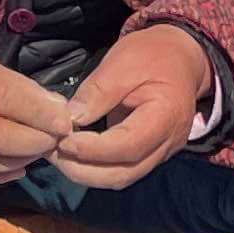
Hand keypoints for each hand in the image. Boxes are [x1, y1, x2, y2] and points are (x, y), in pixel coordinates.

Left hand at [49, 25, 213, 190]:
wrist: (181, 58)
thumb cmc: (153, 55)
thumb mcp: (123, 62)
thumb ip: (99, 91)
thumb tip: (71, 119)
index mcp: (167, 116)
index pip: (128, 146)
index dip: (92, 149)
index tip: (63, 139)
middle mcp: (169, 143)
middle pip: (123, 173)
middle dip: (83, 170)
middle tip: (52, 152)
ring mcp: (162, 153)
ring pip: (121, 177)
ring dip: (86, 173)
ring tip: (58, 155)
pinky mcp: (151, 155)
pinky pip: (123, 170)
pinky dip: (96, 168)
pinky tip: (74, 155)